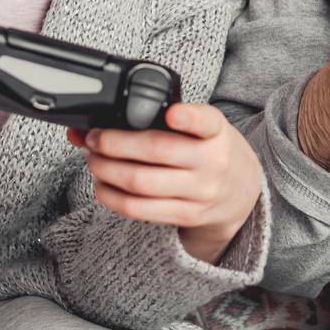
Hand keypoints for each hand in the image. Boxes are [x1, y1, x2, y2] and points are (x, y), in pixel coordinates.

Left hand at [69, 103, 262, 264]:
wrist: (241, 191)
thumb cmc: (209, 150)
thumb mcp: (199, 127)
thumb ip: (157, 118)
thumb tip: (88, 122)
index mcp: (216, 132)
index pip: (206, 122)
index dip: (189, 118)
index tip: (173, 113)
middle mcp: (212, 162)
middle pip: (156, 151)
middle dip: (114, 143)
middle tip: (95, 138)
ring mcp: (200, 192)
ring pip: (142, 182)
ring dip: (107, 169)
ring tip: (94, 160)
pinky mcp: (186, 215)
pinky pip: (140, 210)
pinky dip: (112, 196)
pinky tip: (102, 184)